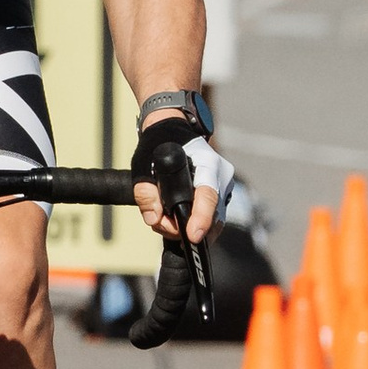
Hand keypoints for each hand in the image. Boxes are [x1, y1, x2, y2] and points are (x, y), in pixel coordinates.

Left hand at [133, 125, 231, 245]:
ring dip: (187, 229)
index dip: (201, 219)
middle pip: (212, 215)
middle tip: (160, 224)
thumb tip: (154, 219)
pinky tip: (173, 220)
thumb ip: (145, 193)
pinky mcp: (219, 196)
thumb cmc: (158, 145)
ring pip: (213, 221)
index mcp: (207, 163)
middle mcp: (221, 176)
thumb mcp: (143, 164)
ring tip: (163, 220)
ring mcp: (223, 187)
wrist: (171, 132)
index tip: (192, 236)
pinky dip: (193, 224)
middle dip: (186, 229)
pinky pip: (211, 218)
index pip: (208, 196)